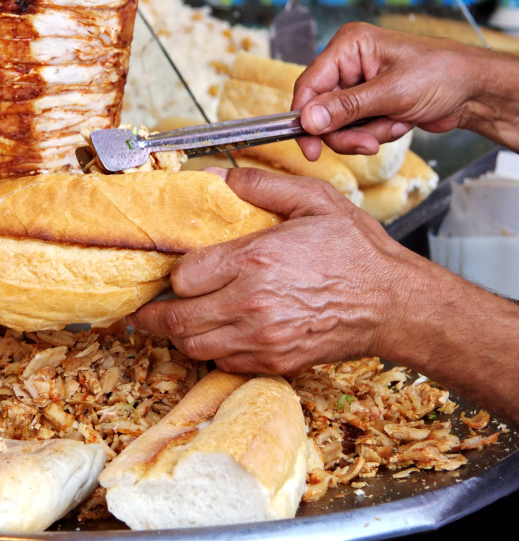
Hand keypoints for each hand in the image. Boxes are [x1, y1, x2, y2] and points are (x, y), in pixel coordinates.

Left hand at [130, 167, 518, 422]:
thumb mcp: (313, 199)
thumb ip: (259, 185)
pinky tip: (217, 333)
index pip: (183, 276)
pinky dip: (211, 351)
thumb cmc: (356, 250)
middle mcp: (253, 304)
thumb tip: (214, 176)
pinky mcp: (276, 362)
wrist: (394, 303)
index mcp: (256, 260)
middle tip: (145, 307)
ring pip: (195, 348)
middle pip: (178, 321)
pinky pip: (224, 364)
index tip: (174, 268)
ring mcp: (264, 339)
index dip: (174, 272)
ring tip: (177, 319)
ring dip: (180, 335)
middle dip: (154, 315)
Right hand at [291, 22, 518, 160]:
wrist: (474, 90)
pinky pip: (357, 129)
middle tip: (368, 142)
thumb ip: (347, 107)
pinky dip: (377, 133)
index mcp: (349, 46)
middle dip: (347, 131)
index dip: (305, 117)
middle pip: (322, 110)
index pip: (310, 84)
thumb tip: (309, 119)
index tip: (310, 146)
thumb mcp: (392, 92)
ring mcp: (359, 85)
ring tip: (395, 124)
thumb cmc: (442, 73)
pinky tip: (400, 123)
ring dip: (367, 133)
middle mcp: (349, 63)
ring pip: (339, 124)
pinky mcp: (370, 104)